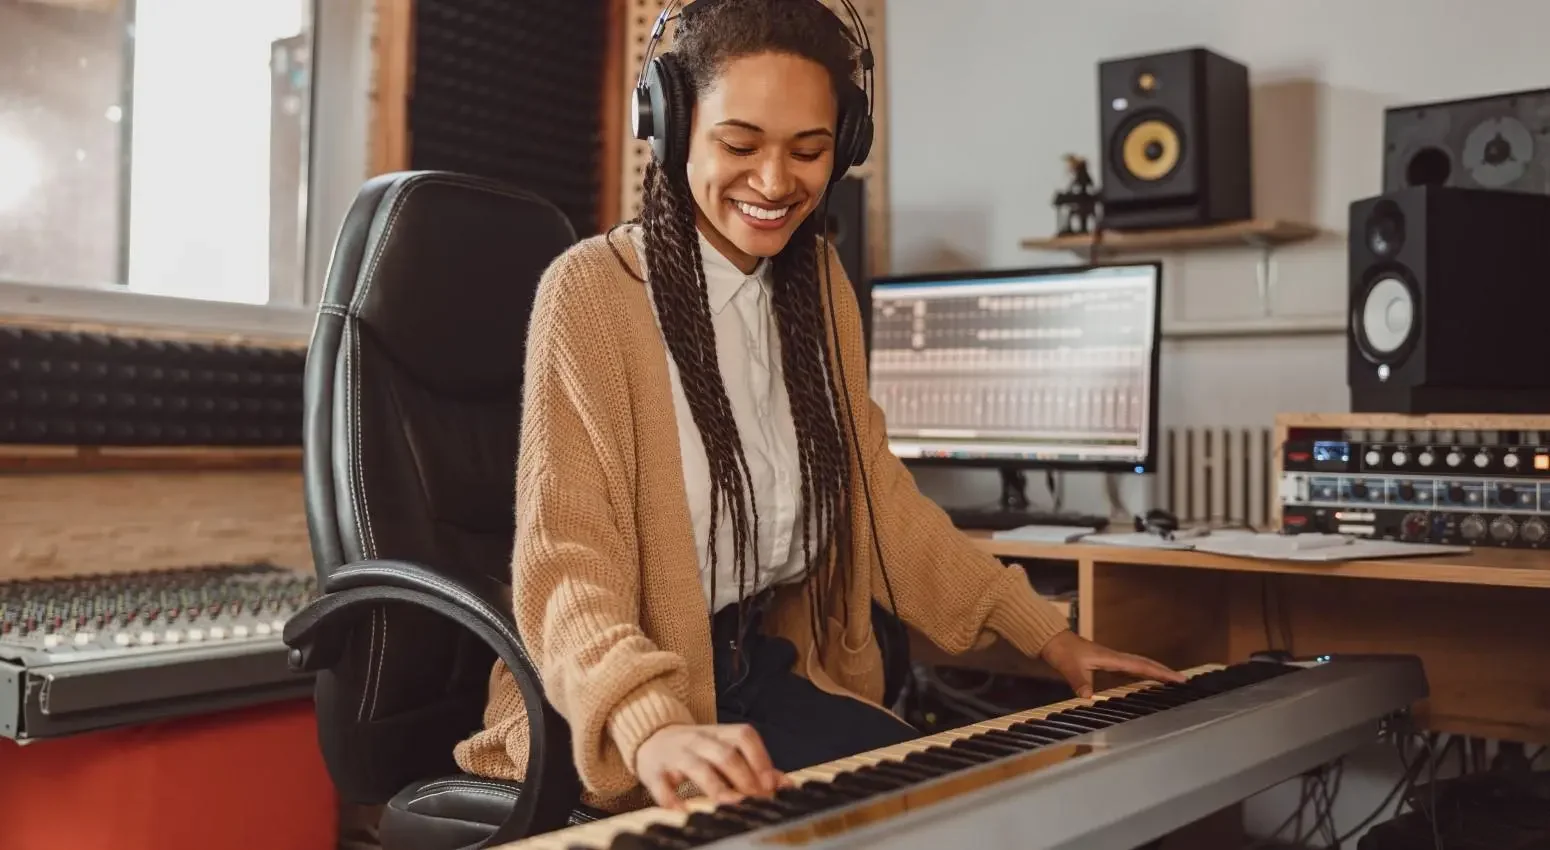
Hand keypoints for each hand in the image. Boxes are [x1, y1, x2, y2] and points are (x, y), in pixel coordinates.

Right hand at [635, 723, 783, 808]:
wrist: (651, 738)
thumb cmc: (697, 750)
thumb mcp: (724, 749)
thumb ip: (754, 765)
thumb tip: (786, 784)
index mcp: (719, 733)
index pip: (744, 736)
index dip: (760, 758)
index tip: (771, 784)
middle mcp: (699, 740)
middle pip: (725, 754)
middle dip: (744, 778)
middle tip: (756, 800)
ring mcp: (676, 754)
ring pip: (698, 767)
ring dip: (718, 787)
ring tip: (731, 804)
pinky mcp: (654, 771)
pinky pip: (662, 785)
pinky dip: (672, 799)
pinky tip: (683, 812)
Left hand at [1038, 630, 1185, 698]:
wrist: (1053, 640)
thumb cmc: (1062, 651)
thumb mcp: (1069, 667)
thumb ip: (1078, 681)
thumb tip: (1088, 696)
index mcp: (1111, 658)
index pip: (1141, 665)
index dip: (1160, 672)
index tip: (1178, 678)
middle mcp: (1115, 657)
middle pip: (1145, 663)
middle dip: (1164, 671)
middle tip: (1183, 680)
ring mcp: (1111, 659)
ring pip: (1139, 664)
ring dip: (1155, 671)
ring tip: (1171, 680)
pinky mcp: (1106, 662)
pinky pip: (1129, 668)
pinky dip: (1141, 672)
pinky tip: (1145, 679)